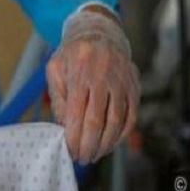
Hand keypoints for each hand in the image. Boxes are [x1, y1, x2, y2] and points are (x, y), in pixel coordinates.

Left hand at [46, 7, 139, 164]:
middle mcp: (103, 73)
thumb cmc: (72, 54)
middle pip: (98, 120)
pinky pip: (131, 116)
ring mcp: (121, 79)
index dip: (74, 136)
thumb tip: (65, 128)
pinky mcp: (134, 85)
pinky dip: (122, 134)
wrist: (98, 32)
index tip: (70, 151)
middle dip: (89, 145)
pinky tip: (111, 143)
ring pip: (117, 121)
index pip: (77, 112)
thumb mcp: (55, 69)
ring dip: (106, 143)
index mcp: (79, 68)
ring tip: (95, 154)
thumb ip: (58, 98)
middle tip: (82, 158)